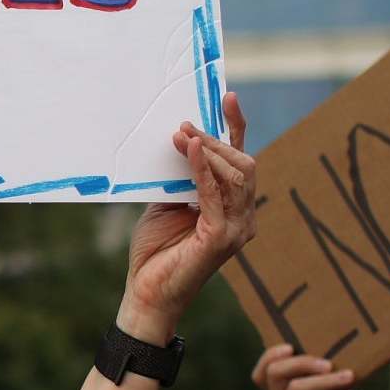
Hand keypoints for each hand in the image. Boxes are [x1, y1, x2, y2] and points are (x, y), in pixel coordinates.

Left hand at [120, 93, 255, 341]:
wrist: (146, 293)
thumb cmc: (156, 252)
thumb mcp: (167, 204)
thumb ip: (181, 179)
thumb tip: (181, 141)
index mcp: (233, 207)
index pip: (240, 160)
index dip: (237, 127)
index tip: (226, 96)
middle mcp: (243, 217)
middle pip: (242, 163)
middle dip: (215, 138)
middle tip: (184, 124)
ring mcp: (237, 229)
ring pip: (235, 174)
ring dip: (207, 150)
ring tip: (181, 134)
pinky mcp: (222, 239)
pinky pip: (215, 194)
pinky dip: (201, 169)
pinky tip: (187, 150)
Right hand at [252, 345, 367, 389]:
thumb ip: (328, 379)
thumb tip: (339, 351)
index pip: (262, 373)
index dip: (270, 356)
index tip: (291, 346)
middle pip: (275, 374)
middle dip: (301, 362)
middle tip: (328, 363)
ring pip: (296, 389)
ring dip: (326, 381)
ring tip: (350, 377)